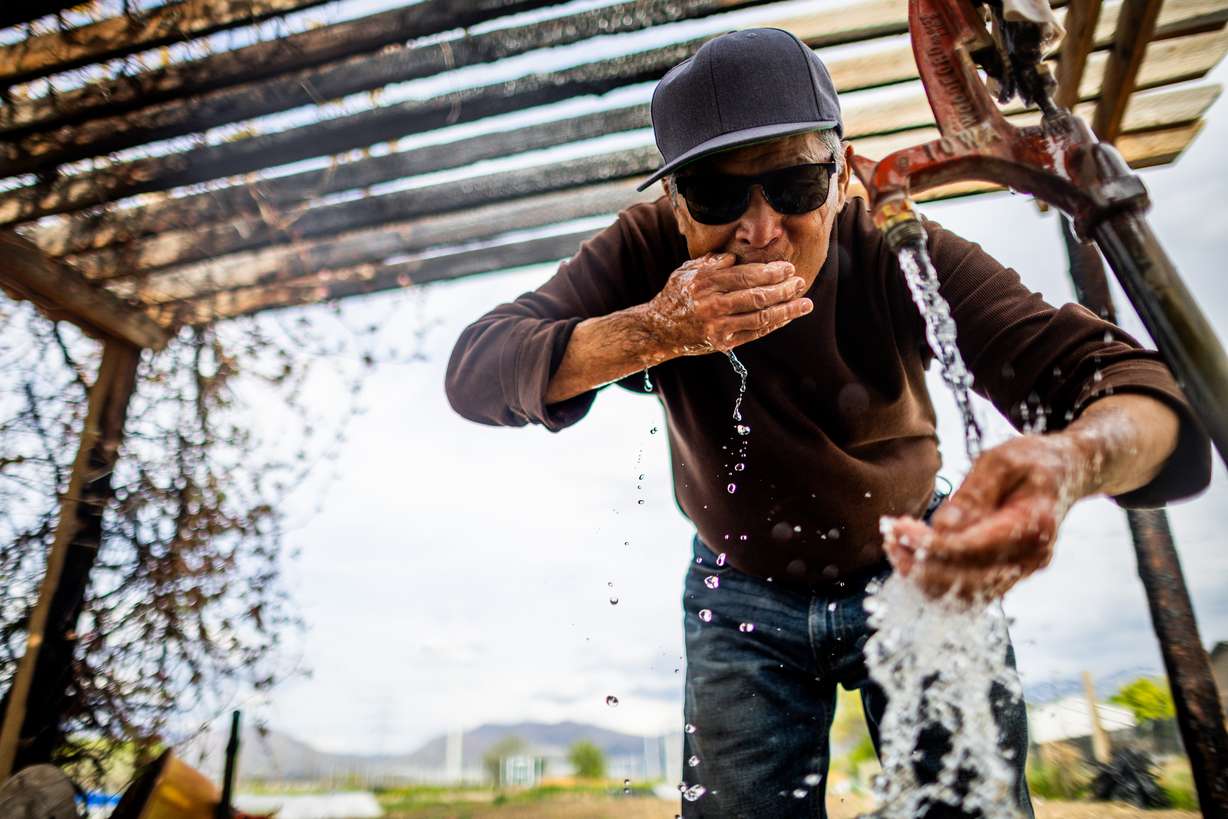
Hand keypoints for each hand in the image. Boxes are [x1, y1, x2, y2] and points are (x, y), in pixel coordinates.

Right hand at [643, 253, 812, 357]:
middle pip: (755, 296)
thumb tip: (734, 258)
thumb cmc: (676, 295)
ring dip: (786, 310)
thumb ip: (710, 262)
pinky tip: (787, 317)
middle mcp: (710, 305)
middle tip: (800, 282)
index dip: (769, 272)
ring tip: (805, 303)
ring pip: (759, 317)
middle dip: (782, 289)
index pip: (744, 276)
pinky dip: (774, 325)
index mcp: (703, 283)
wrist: (659, 329)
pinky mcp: (722, 343)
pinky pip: (754, 333)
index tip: (787, 267)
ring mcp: (717, 326)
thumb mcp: (686, 271)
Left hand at [881, 433, 1094, 601]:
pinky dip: (936, 581)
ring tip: (895, 546)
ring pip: (963, 597)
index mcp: (1032, 526)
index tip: (896, 527)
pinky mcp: (1008, 577)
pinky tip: (914, 556)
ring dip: (922, 579)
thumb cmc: (1033, 461)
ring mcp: (1021, 573)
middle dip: (918, 564)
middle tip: (890, 535)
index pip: (970, 551)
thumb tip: (940, 528)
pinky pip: (968, 594)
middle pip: (964, 583)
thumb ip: (973, 495)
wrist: (1068, 473)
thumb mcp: (1001, 461)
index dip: (927, 545)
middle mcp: (1030, 560)